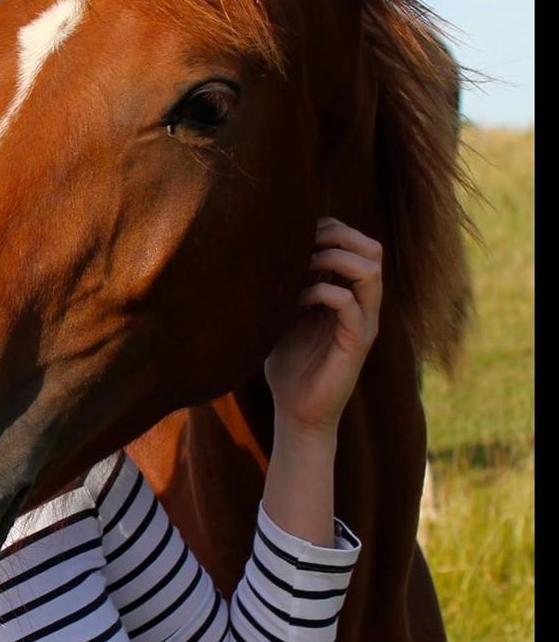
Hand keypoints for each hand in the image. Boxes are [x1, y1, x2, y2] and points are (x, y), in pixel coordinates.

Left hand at [264, 218, 382, 435]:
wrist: (297, 412)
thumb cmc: (289, 366)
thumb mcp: (285, 317)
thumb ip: (288, 287)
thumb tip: (268, 252)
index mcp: (350, 295)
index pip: (358, 244)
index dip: (331, 229)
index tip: (296, 234)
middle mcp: (363, 305)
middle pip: (372, 249)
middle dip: (338, 235)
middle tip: (304, 244)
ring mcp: (363, 323)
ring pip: (370, 271)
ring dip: (333, 259)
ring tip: (303, 267)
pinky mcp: (356, 344)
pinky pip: (348, 303)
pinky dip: (321, 292)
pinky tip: (297, 301)